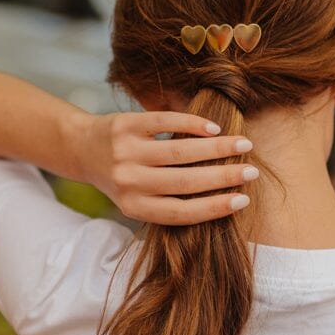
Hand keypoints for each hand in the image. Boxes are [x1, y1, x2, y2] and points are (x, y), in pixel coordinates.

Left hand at [83, 110, 257, 224]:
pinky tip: (214, 128)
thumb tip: (224, 198)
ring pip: (180, 152)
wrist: (82, 149)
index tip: (243, 200)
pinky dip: (193, 124)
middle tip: (252, 172)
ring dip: (217, 148)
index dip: (214, 207)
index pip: (181, 212)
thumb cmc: (123, 178)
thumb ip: (169, 200)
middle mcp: (129, 182)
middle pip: (185, 182)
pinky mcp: (126, 125)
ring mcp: (126, 152)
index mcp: (134, 207)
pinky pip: (165, 122)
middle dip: (224, 177)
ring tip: (243, 144)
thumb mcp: (138, 198)